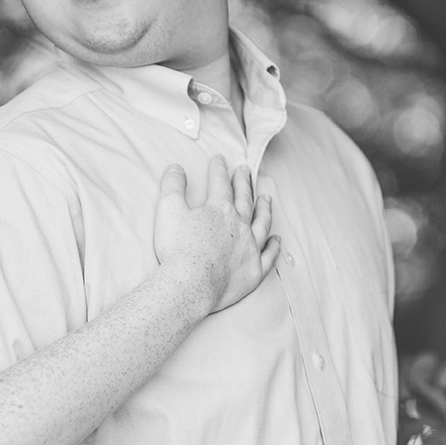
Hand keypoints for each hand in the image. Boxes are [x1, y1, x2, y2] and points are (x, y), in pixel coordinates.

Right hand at [152, 156, 279, 312]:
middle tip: (244, 171)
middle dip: (243, 182)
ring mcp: (250, 248)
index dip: (218, 169)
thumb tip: (176, 167)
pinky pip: (269, 256)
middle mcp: (240, 225)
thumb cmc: (177, 249)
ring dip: (264, 209)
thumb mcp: (168, 210)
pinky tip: (277, 240)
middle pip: (245, 199)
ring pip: (262, 223)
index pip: (220, 183)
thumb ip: (172, 186)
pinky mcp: (254, 270)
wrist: (190, 285)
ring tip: (267, 198)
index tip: (219, 159)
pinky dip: (274, 247)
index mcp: (220, 209)